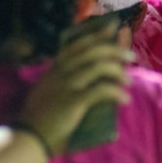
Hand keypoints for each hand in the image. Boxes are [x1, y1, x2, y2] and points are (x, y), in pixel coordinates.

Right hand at [15, 21, 131, 155]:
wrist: (29, 135)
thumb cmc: (39, 115)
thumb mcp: (47, 88)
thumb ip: (60, 78)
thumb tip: (84, 74)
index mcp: (54, 68)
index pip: (77, 44)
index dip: (96, 35)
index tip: (112, 27)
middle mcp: (60, 71)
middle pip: (90, 51)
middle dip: (114, 50)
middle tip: (131, 57)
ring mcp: (66, 84)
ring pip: (97, 66)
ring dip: (117, 71)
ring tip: (128, 80)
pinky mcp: (73, 100)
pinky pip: (100, 90)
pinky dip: (115, 92)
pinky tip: (124, 99)